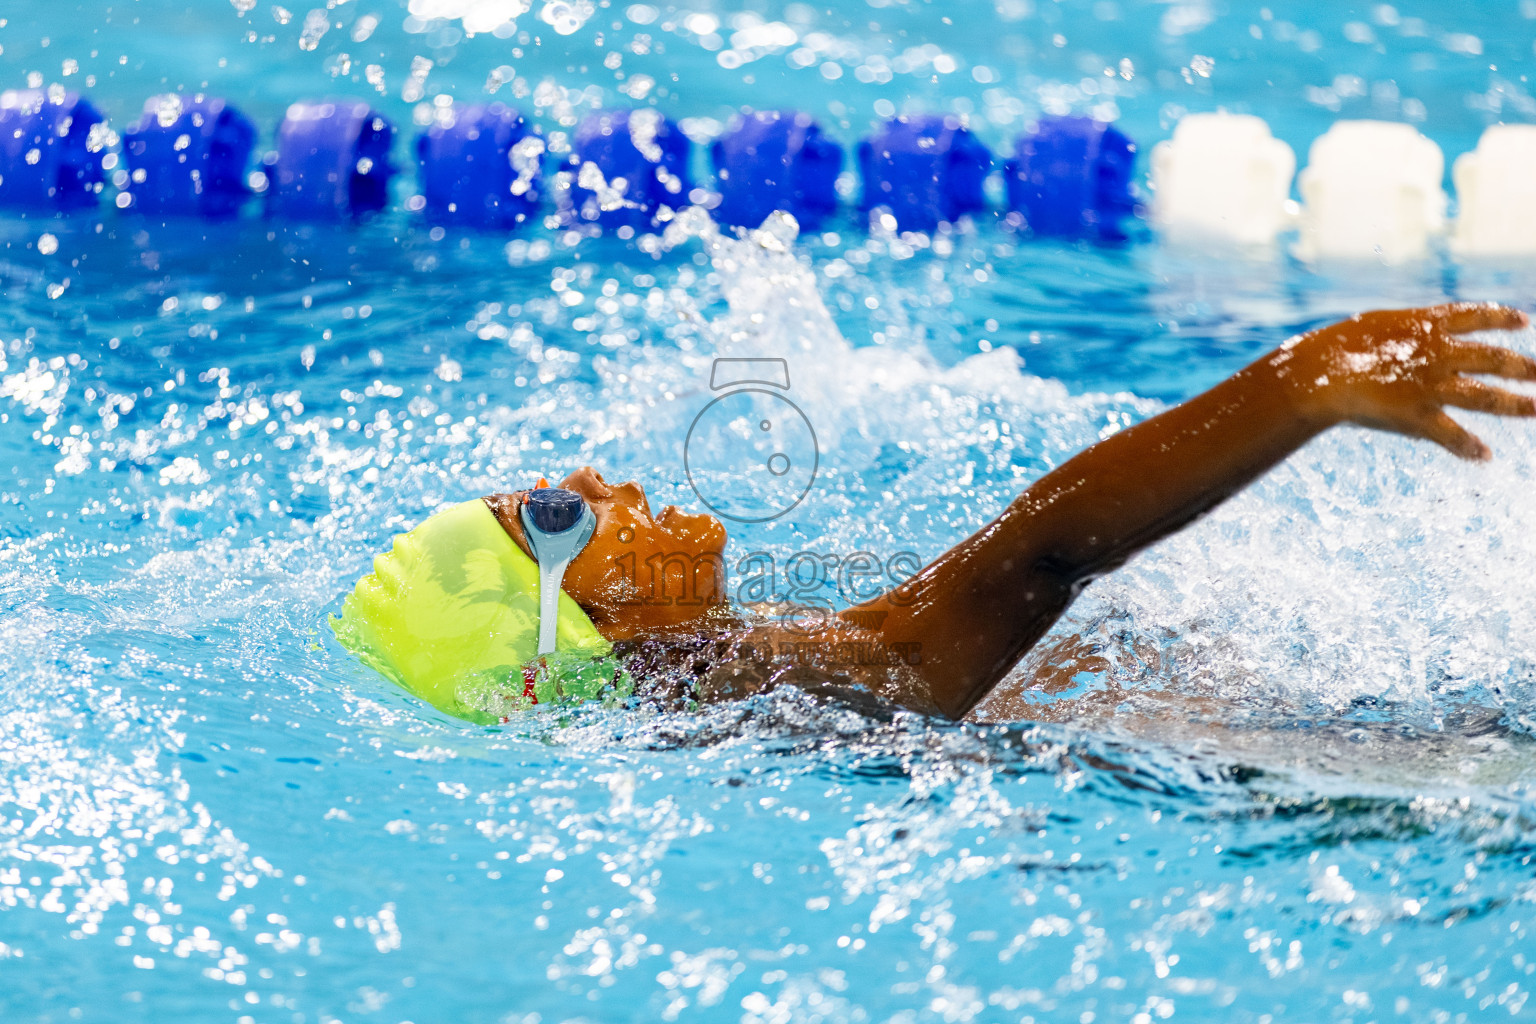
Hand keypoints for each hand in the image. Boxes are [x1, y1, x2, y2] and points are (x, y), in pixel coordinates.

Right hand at [1274, 303, 1535, 459]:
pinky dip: (1468, 447)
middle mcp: (1439, 353)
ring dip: (1515, 405)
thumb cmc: (1336, 347)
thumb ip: (1406, 332)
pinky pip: (1452, 434)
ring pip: (1485, 397)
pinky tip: (1483, 456)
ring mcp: (1431, 386)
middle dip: (1524, 368)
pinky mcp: (1418, 416)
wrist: (1319, 372)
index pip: (1477, 316)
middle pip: (1493, 360)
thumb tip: (1419, 335)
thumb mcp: (1377, 326)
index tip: (1523, 321)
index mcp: (1427, 325)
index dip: (1502, 317)